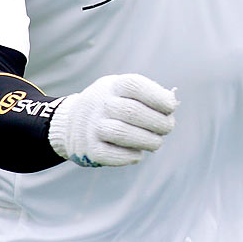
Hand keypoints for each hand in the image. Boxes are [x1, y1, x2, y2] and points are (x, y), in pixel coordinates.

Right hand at [47, 74, 177, 167]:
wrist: (71, 123)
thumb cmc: (112, 105)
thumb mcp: (124, 92)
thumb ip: (148, 96)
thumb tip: (172, 104)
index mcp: (112, 85)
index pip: (134, 85)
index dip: (157, 96)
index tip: (171, 107)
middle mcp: (99, 103)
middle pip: (132, 111)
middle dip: (158, 122)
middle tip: (168, 127)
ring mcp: (91, 126)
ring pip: (121, 133)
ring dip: (146, 141)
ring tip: (155, 143)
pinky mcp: (88, 148)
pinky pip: (111, 154)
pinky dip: (129, 156)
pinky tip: (138, 154)